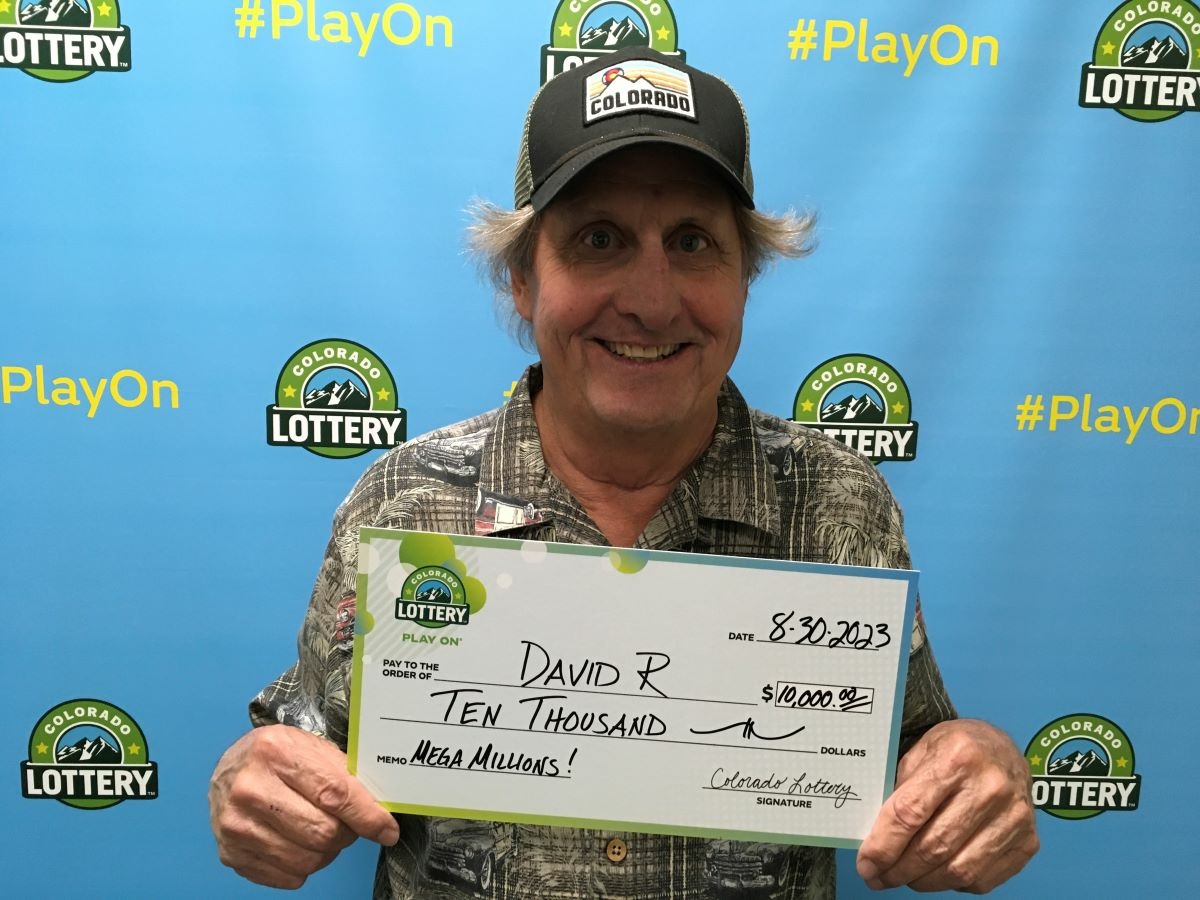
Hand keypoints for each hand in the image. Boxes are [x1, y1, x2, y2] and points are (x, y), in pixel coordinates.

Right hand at [209, 724, 399, 888]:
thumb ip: (345, 775)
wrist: (228, 770)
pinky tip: (298, 844)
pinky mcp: (230, 853)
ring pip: (307, 860)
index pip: (334, 794)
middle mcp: (250, 789)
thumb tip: (380, 811)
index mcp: (275, 753)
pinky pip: (287, 877)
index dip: (367, 816)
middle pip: (322, 832)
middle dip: (347, 834)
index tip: (387, 829)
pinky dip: (303, 867)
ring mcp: (236, 824)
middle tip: (347, 824)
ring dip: (327, 852)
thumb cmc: (276, 757)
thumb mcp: (311, 747)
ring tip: (322, 832)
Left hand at [856, 719, 1038, 892]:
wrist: (1004, 749)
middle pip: (934, 846)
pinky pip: (982, 879)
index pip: (911, 813)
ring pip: (958, 870)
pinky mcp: (1028, 842)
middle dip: (899, 869)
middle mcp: (991, 787)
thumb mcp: (921, 751)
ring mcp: (1015, 817)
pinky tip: (936, 873)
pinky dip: (953, 884)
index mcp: (958, 757)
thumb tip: (874, 838)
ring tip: (904, 877)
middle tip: (879, 877)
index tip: (866, 864)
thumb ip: (900, 790)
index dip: (883, 845)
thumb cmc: (956, 749)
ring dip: (923, 881)